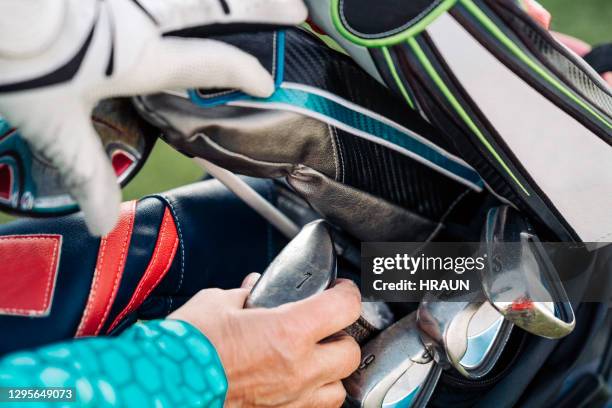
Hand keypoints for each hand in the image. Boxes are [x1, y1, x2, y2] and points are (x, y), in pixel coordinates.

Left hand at [0, 0, 305, 234]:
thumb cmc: (19, 60)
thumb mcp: (53, 125)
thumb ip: (85, 172)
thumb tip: (104, 222)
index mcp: (140, 55)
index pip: (212, 63)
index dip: (246, 72)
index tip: (267, 82)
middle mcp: (140, 15)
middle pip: (219, 4)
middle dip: (264, 7)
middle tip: (297, 10)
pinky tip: (181, 0)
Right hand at [169, 277, 361, 407]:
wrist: (163, 386)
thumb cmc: (188, 347)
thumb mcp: (218, 303)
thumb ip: (245, 295)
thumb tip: (254, 289)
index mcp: (288, 332)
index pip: (344, 308)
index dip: (347, 293)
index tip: (341, 290)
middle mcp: (297, 369)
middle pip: (350, 353)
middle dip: (343, 335)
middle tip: (327, 325)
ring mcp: (289, 400)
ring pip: (338, 390)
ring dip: (332, 372)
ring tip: (314, 358)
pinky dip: (311, 395)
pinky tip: (294, 381)